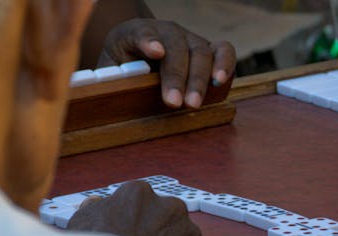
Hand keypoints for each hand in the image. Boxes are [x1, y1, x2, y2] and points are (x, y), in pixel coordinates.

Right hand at [66, 180, 210, 235]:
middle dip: (156, 230)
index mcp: (139, 193)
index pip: (140, 201)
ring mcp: (187, 229)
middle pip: (165, 215)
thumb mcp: (81, 222)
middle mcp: (169, 205)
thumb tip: (97, 202)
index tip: (130, 231)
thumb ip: (95, 208)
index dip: (133, 218)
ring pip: (182, 234)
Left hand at [98, 19, 235, 107]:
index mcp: (134, 32)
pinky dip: (225, 64)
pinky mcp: (209, 50)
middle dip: (176, 76)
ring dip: (198, 79)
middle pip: (175, 46)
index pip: (140, 32)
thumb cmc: (125, 70)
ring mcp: (189, 38)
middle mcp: (166, 31)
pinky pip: (224, 50)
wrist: (142, 60)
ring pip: (200, 50)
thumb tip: (114, 96)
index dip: (148, 40)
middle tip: (174, 102)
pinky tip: (220, 81)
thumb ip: (114, 79)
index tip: (156, 52)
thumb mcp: (111, 73)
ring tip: (194, 103)